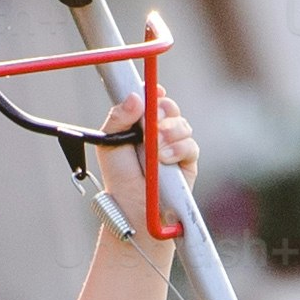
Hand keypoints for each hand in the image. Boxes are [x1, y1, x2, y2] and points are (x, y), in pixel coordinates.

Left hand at [95, 89, 198, 218]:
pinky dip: (179, 148)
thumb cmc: (118, 178)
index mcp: (139, 123)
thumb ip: (118, 118)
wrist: (133, 208)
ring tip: (156, 149)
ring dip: (169, 132)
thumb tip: (136, 97)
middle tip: (154, 119)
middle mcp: (158, 132)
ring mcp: (174, 145)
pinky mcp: (187, 161)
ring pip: (182, 124)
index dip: (153, 92)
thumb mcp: (108, 144)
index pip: (150, 99)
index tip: (153, 91)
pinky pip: (190, 145)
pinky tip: (165, 158)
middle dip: (163, 110)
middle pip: (169, 107)